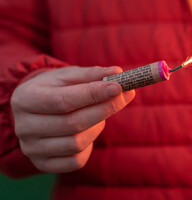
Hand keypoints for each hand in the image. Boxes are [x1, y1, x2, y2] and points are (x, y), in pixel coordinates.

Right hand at [11, 66, 134, 172]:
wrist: (36, 109)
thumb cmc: (55, 88)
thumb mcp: (69, 76)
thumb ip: (92, 74)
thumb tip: (117, 72)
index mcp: (25, 99)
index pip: (62, 101)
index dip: (92, 95)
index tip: (118, 87)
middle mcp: (24, 127)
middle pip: (71, 124)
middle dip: (103, 110)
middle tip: (124, 96)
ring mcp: (32, 149)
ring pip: (76, 144)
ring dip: (97, 127)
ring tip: (100, 114)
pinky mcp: (44, 163)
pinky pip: (76, 161)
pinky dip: (90, 146)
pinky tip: (90, 131)